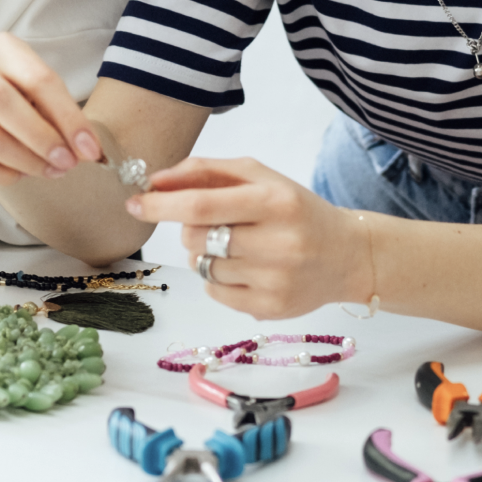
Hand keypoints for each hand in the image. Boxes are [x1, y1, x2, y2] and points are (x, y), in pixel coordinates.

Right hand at [0, 32, 100, 183]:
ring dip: (24, 160)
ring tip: (49, 171)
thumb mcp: (46, 96)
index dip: (68, 118)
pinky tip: (18, 175)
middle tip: (67, 163)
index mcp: (3, 48)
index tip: (90, 149)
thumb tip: (88, 151)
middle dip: (41, 138)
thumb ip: (64, 117)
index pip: (39, 79)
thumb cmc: (24, 99)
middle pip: (0, 100)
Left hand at [129, 157, 373, 320]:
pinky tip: (248, 269)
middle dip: (189, 229)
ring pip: (203, 267)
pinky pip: (215, 293)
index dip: (161, 205)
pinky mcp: (271, 309)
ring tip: (239, 247)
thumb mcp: (261, 178)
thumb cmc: (296, 210)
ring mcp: (275, 280)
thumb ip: (207, 172)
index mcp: (275, 202)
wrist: (347, 255)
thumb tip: (156, 181)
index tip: (134, 202)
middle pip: (197, 238)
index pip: (202, 205)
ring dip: (206, 255)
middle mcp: (279, 243)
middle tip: (214, 224)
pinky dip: (219, 279)